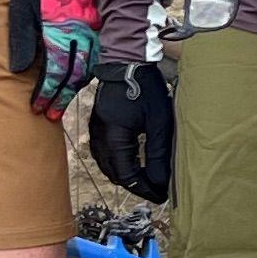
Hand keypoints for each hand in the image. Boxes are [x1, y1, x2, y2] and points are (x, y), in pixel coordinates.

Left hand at [13, 0, 101, 112]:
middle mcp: (80, 34)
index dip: (46, 94)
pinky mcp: (100, 23)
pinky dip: (86, 70)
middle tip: (52, 115)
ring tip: (63, 102)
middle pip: (73, 76)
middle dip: (61, 99)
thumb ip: (22, 41)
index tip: (38, 108)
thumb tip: (19, 70)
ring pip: (87, 67)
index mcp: (58, 32)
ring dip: (74, 88)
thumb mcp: (22, 8)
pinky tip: (78, 78)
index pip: (53, 73)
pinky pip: (96, 54)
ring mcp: (93, 29)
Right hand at [86, 56, 177, 203]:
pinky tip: (129, 160)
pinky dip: (116, 162)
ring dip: (124, 175)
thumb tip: (160, 182)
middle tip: (155, 188)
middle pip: (115, 174)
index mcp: (114, 140)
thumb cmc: (146, 89)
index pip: (127, 177)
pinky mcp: (96, 124)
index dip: (144, 190)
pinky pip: (102, 153)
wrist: (127, 62)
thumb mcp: (159, 123)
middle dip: (135, 185)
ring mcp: (95, 131)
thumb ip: (158, 154)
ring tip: (145, 178)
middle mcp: (100, 139)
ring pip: (107, 165)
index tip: (161, 196)